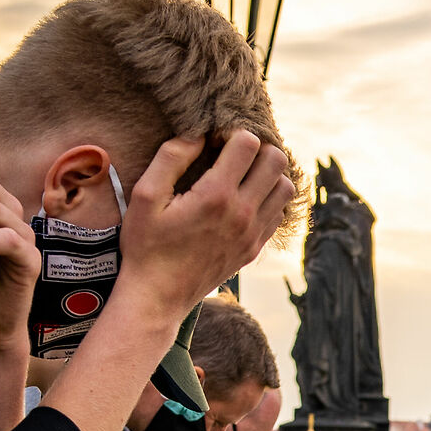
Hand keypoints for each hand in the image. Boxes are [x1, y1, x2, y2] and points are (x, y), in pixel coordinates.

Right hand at [116, 132, 294, 315]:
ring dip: (267, 173)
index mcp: (216, 196)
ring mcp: (253, 233)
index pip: (249, 144)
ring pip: (285, 187)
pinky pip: (279, 213)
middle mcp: (243, 213)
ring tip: (240, 175)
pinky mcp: (254, 248)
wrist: (158, 297)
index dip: (231, 134)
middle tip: (231, 155)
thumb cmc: (146, 245)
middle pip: (277, 160)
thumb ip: (171, 157)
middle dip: (256, 149)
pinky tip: (242, 199)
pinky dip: (268, 199)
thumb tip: (198, 133)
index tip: (213, 143)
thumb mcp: (145, 196)